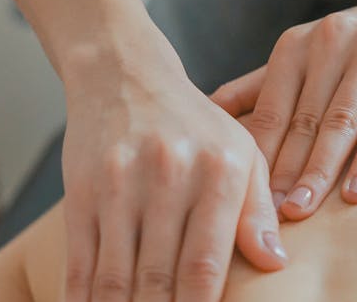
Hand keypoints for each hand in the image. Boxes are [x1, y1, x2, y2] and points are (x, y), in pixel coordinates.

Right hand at [59, 31, 286, 301]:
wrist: (126, 76)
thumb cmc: (196, 125)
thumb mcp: (241, 154)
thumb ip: (258, 210)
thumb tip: (275, 264)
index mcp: (218, 172)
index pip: (206, 266)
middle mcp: (168, 177)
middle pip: (158, 279)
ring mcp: (119, 184)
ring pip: (115, 277)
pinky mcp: (81, 191)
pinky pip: (80, 260)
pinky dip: (84, 297)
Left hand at [212, 0, 356, 219]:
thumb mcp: (305, 52)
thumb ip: (260, 83)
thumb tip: (210, 111)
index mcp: (295, 46)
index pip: (269, 110)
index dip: (256, 155)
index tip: (242, 197)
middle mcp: (328, 46)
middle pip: (301, 121)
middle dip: (282, 172)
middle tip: (267, 215)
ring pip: (339, 125)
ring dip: (318, 172)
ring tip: (300, 210)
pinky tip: (355, 194)